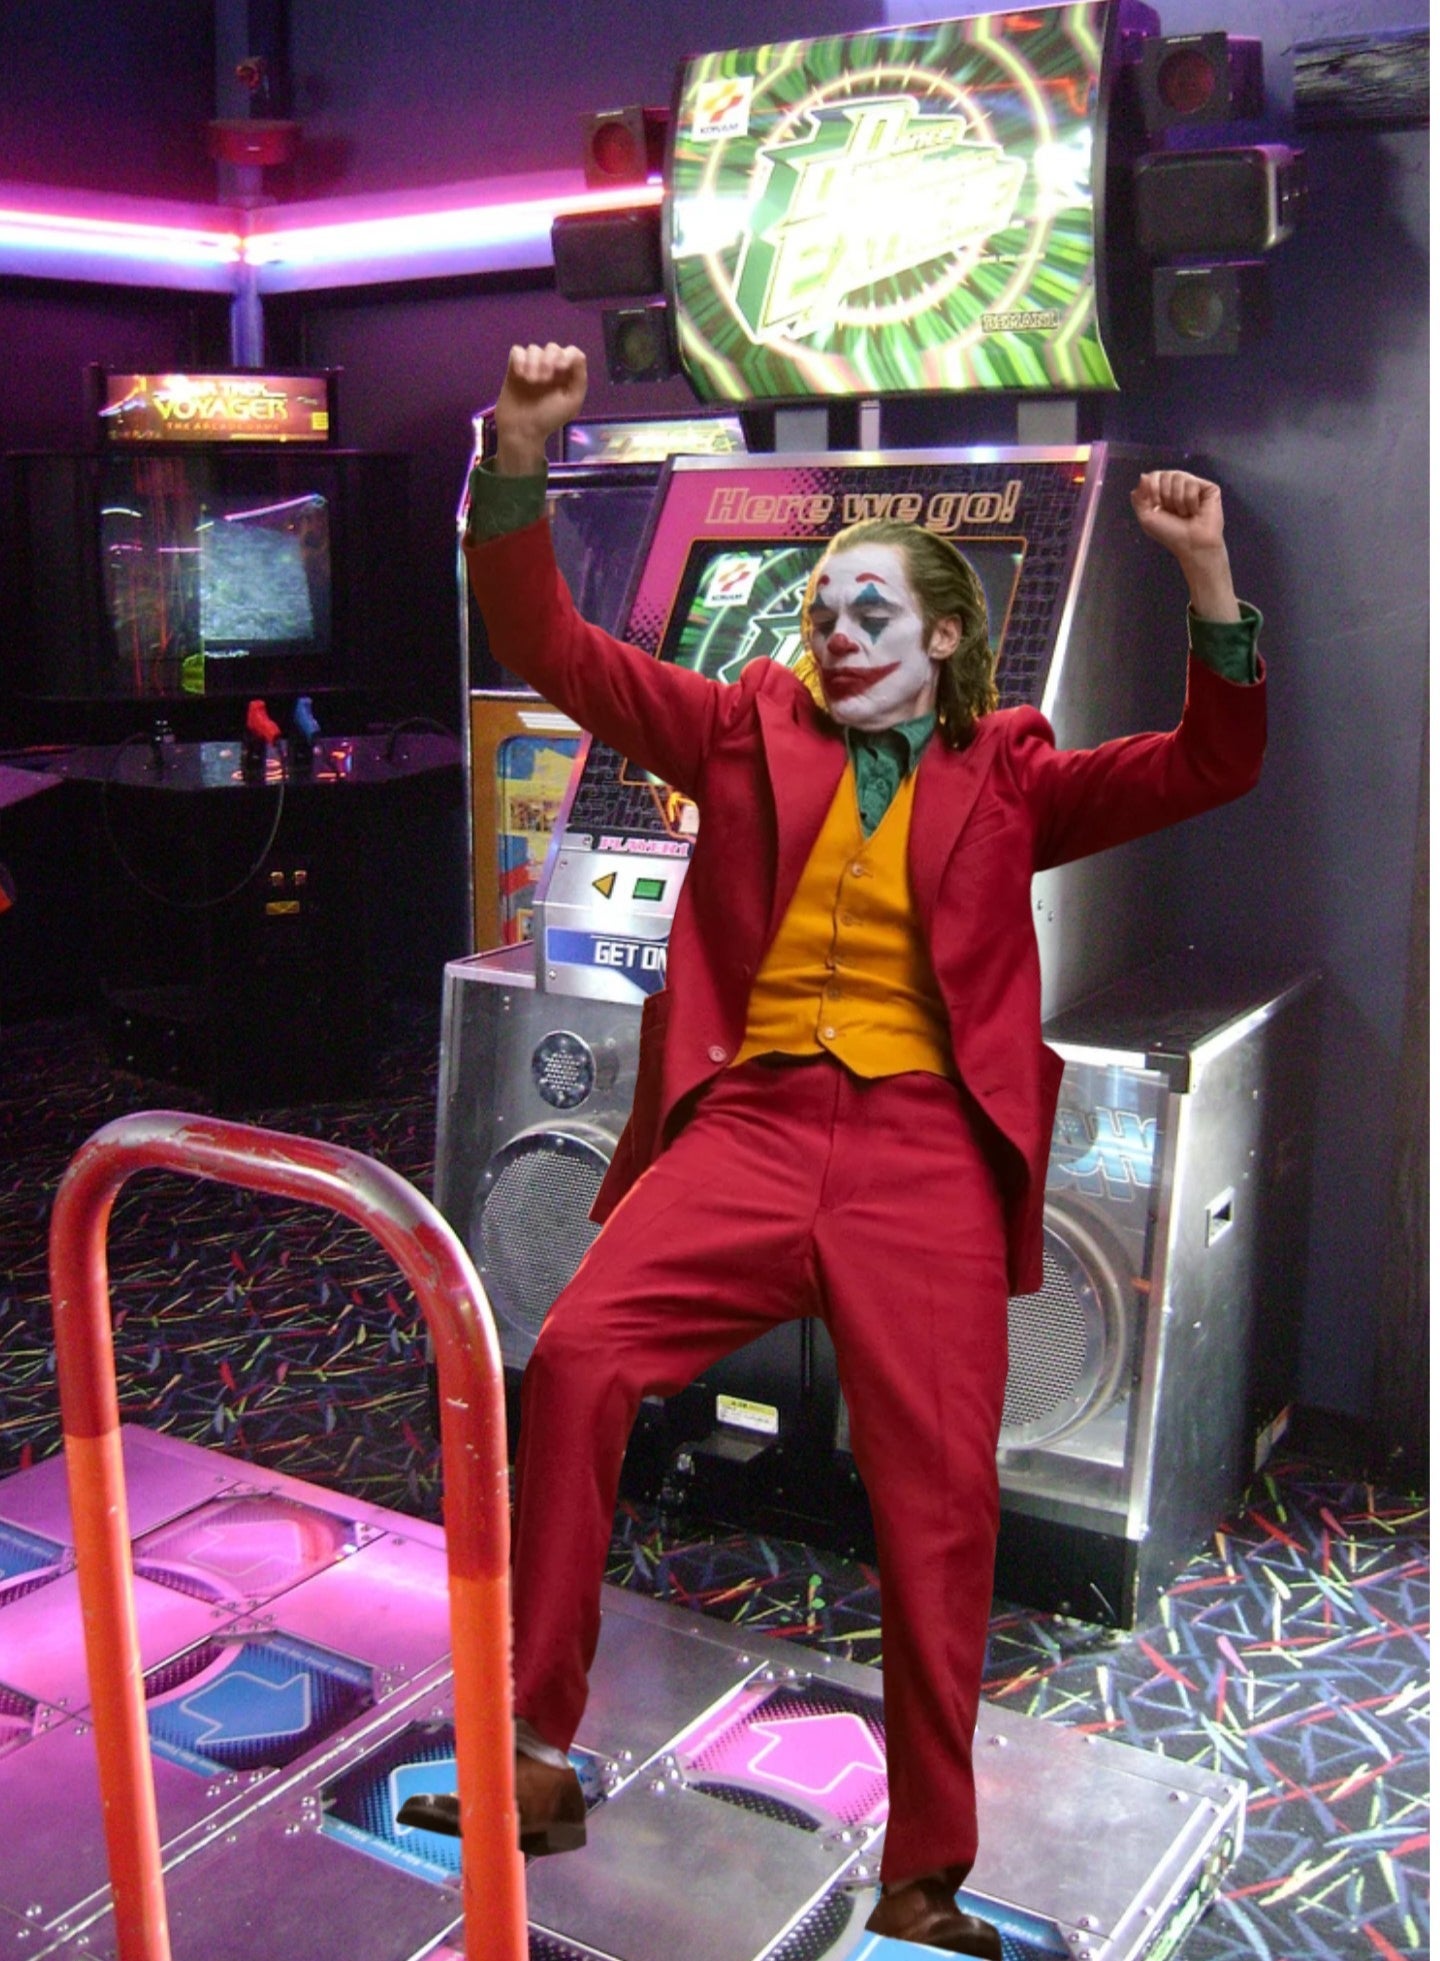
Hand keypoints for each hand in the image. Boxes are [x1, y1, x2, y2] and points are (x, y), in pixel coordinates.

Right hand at [493, 343, 587, 475]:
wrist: (521, 430)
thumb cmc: (548, 419)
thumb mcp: (571, 403)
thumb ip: (579, 379)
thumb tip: (577, 356)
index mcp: (566, 376)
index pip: (572, 352)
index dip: (567, 355)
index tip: (561, 368)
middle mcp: (550, 368)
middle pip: (552, 347)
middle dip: (548, 360)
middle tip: (544, 379)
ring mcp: (532, 367)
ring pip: (534, 348)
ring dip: (533, 362)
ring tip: (531, 381)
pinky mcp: (515, 368)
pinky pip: (517, 351)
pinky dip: (519, 359)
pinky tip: (519, 375)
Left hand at [1131, 470, 1238, 621]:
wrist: (1191, 544)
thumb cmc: (1169, 533)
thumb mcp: (1147, 518)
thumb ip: (1139, 498)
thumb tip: (1143, 475)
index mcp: (1163, 491)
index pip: (1154, 475)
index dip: (1152, 487)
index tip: (1155, 505)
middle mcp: (1178, 485)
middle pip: (1166, 474)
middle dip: (1165, 496)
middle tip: (1173, 512)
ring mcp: (1194, 485)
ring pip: (1179, 477)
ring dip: (1178, 500)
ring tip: (1184, 514)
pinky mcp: (1208, 487)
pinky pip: (1192, 483)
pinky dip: (1190, 500)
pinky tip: (1195, 511)